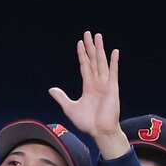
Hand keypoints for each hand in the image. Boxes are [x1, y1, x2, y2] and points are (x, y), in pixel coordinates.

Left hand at [49, 32, 127, 158]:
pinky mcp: (113, 89)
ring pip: (102, 62)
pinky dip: (114, 62)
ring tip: (98, 36)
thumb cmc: (88, 123)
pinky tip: (114, 52)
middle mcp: (97, 83)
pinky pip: (113, 73)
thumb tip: (51, 89)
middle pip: (93, 60)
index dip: (82, 54)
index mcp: (88, 86)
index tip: (80, 43)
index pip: (85, 66)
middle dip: (91, 47)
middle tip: (89, 33)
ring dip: (100, 49)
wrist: (100, 132)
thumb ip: (62, 97)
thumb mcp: (70, 108)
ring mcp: (106, 84)